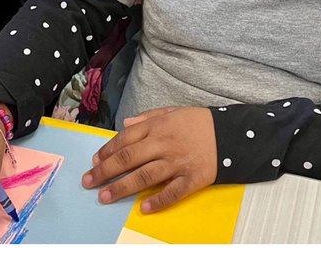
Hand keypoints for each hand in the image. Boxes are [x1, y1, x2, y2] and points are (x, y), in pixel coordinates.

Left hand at [83, 106, 216, 213]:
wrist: (231, 133)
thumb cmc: (200, 123)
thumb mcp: (175, 112)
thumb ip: (148, 117)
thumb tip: (124, 125)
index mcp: (160, 126)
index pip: (127, 138)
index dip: (107, 151)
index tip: (95, 161)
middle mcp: (165, 144)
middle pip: (129, 159)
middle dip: (105, 171)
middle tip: (88, 182)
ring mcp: (177, 162)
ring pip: (144, 177)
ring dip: (122, 188)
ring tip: (105, 197)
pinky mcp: (191, 178)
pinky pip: (172, 192)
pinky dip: (157, 201)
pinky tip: (144, 208)